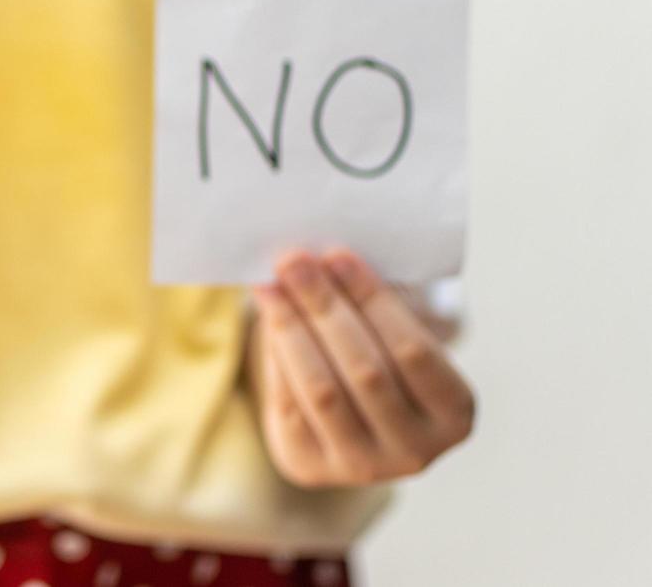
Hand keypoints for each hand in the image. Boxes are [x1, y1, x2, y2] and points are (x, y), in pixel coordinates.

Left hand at [250, 250, 473, 487]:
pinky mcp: (312, 465)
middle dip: (324, 308)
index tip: (338, 255)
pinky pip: (289, 402)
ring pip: (321, 388)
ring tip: (270, 284)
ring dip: (291, 328)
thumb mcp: (395, 339)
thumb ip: (371, 306)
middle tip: (292, 260)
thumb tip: (319, 260)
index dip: (373, 301)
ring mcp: (363, 466)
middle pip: (364, 370)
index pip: (413, 350)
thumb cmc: (380, 360)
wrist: (346, 427)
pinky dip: (275, 353)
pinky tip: (267, 314)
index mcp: (454, 413)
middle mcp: (414, 450)